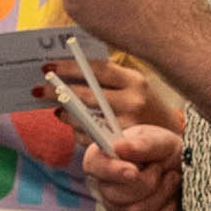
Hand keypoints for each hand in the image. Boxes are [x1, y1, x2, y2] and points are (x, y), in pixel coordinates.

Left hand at [37, 58, 182, 137]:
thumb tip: (69, 68)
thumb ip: (108, 76)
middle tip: (39, 88)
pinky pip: (90, 137)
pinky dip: (77, 131)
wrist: (171, 133)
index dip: (69, 67)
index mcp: (134, 80)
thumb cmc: (147, 102)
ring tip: (56, 108)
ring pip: (84, 118)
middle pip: (86, 94)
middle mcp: (132, 102)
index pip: (96, 70)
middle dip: (58, 91)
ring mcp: (126, 125)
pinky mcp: (120, 145)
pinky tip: (72, 124)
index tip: (48, 66)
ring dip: (65, 112)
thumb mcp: (134, 82)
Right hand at [83, 123, 183, 210]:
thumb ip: (142, 144)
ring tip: (171, 179)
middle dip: (149, 182)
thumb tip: (119, 147)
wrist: (183, 171)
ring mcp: (115, 208)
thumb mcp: (160, 140)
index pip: (94, 165)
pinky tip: (170, 198)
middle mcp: (104, 185)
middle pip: (116, 195)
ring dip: (161, 195)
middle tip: (161, 168)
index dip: (112, 171)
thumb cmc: (166, 152)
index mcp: (104, 157)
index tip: (134, 171)